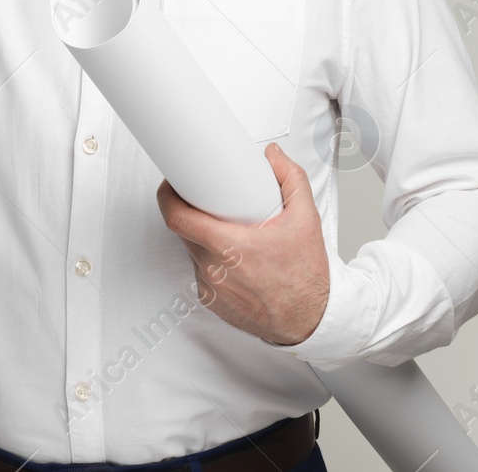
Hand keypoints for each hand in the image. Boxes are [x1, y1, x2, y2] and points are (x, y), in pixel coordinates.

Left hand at [156, 142, 330, 346]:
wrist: (310, 321)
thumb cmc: (306, 276)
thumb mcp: (306, 219)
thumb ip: (290, 178)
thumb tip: (272, 155)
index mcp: (229, 246)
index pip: (178, 218)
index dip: (167, 197)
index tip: (171, 184)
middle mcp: (214, 269)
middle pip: (184, 231)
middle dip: (192, 213)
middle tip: (208, 202)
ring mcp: (210, 288)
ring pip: (193, 251)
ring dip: (203, 238)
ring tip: (229, 232)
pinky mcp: (211, 302)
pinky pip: (201, 272)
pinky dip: (211, 261)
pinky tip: (233, 259)